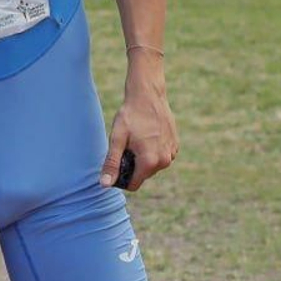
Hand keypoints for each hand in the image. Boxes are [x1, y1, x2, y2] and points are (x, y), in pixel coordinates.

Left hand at [99, 54, 177, 190]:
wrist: (148, 95)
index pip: (133, 184)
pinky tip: (146, 135)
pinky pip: (160, 156)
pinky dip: (152, 150)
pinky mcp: (175, 145)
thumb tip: (105, 184)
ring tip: (137, 138)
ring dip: (143, 157)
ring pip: (152, 166)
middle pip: (143, 175)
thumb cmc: (131, 116)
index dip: (122, 177)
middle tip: (127, 145)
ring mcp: (172, 153)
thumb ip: (112, 163)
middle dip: (133, 165)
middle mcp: (165, 161)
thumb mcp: (117, 139)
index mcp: (150, 162)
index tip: (117, 162)